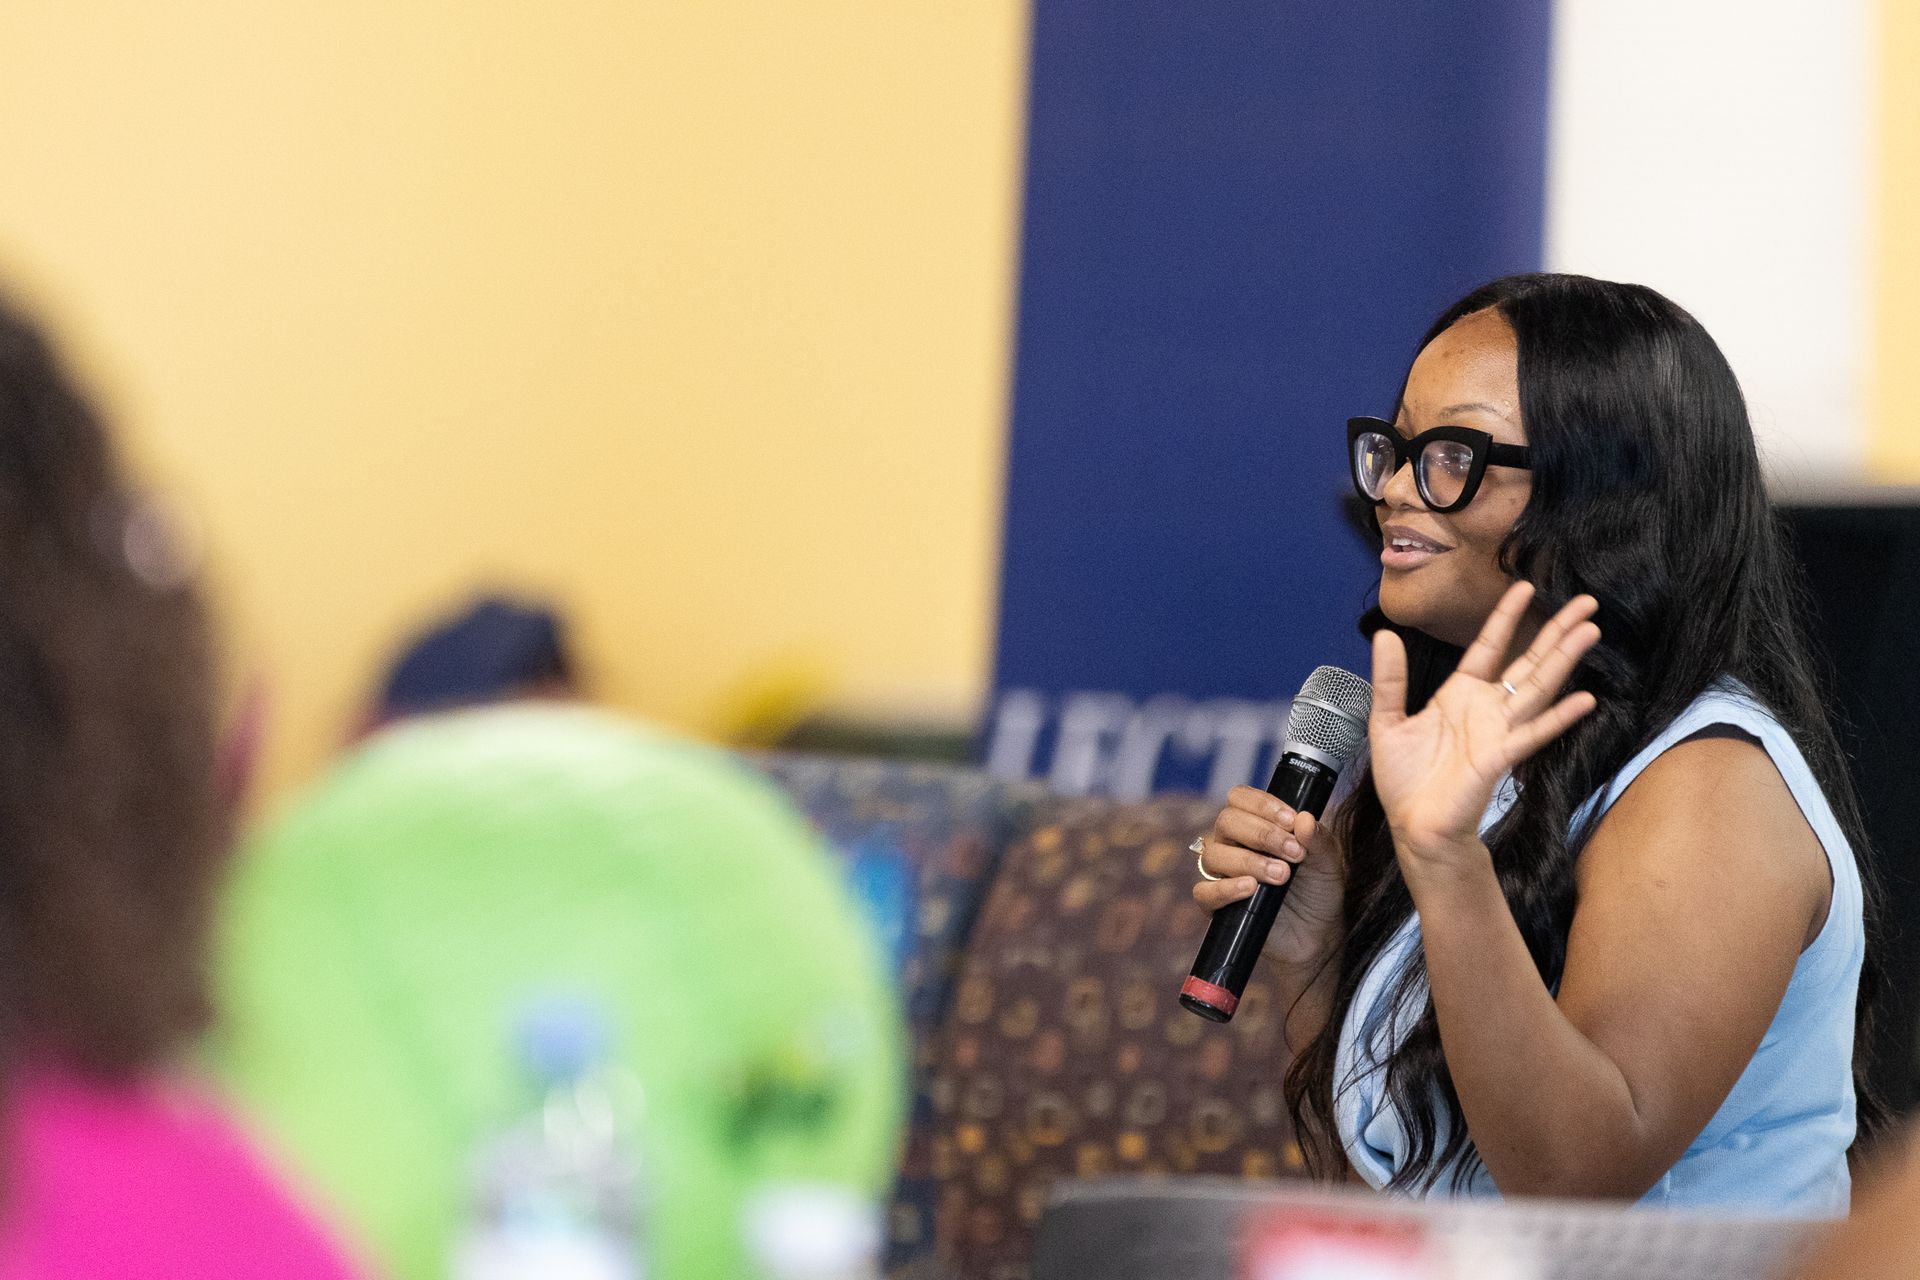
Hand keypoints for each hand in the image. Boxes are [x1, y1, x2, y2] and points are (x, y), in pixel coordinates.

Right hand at [1192, 784, 1344, 964]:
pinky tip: (1250, 889)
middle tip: (1294, 853)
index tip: (1291, 821)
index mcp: (1254, 824)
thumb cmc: (1317, 890)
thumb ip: (1318, 839)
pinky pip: (1204, 891)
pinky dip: (1225, 888)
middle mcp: (1232, 844)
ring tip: (1282, 876)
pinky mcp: (1216, 905)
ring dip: (1250, 861)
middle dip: (1262, 834)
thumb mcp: (1328, 862)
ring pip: (1214, 854)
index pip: (1240, 798)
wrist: (1317, 934)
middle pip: (1226, 821)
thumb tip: (1304, 819)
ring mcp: (1221, 874)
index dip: (1263, 805)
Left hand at [1370, 581, 1599, 875]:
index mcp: (1460, 695)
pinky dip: (1559, 716)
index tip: (1524, 586)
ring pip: (1538, 688)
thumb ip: (1389, 678)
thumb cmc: (1405, 780)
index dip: (1506, 617)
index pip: (1488, 646)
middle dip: (1556, 631)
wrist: (1413, 826)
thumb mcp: (1387, 720)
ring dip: (1564, 659)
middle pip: (1528, 662)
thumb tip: (1383, 633)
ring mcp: (1498, 731)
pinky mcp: (1500, 757)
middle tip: (1587, 602)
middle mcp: (1486, 708)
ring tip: (1590, 630)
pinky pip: (1533, 733)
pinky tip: (1584, 698)